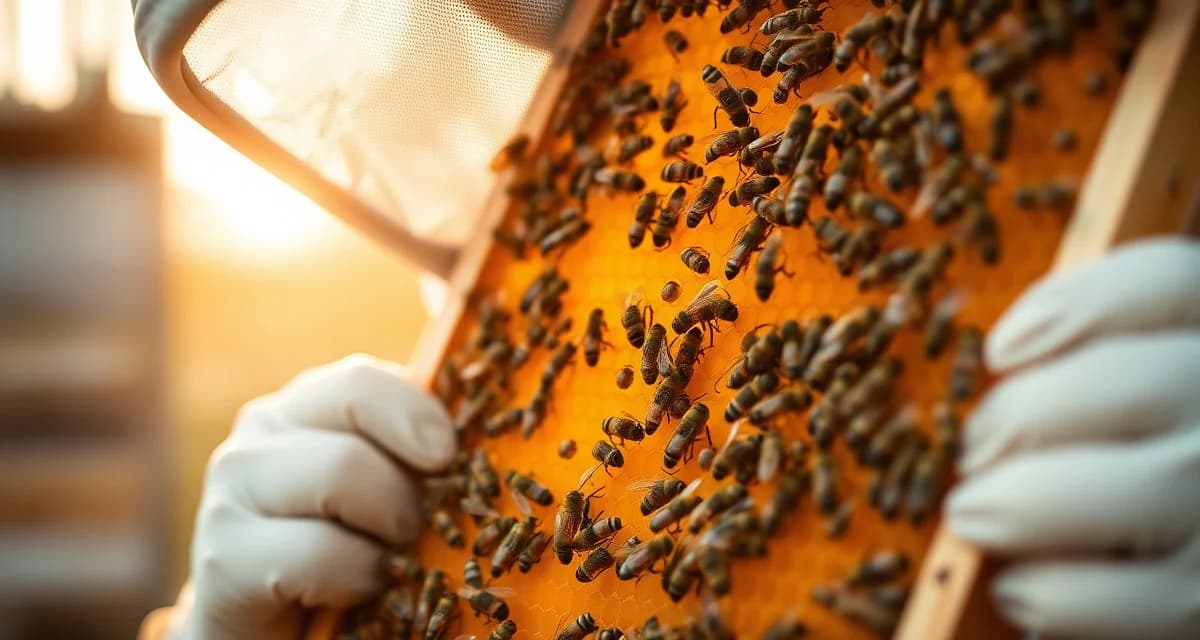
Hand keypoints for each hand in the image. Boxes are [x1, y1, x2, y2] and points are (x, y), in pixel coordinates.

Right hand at [171, 355, 456, 639]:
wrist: (271, 620)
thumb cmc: (346, 540)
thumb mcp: (383, 479)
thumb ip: (415, 442)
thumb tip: (482, 404)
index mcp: (305, 405)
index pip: (360, 382)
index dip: (415, 414)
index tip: (448, 454)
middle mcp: (259, 434)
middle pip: (354, 442)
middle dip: (405, 495)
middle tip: (416, 529)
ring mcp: (231, 492)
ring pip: (338, 480)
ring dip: (385, 533)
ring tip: (390, 560)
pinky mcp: (223, 556)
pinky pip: (315, 554)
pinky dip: (356, 576)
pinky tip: (355, 588)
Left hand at [947, 237, 1199, 638]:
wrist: (1169, 550)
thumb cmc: (1118, 455)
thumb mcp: (1121, 398)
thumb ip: (1079, 370)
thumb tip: (992, 369)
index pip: (1169, 281)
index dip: (1076, 302)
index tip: (999, 351)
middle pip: (1143, 383)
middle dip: (1029, 415)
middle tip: (969, 452)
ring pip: (1155, 484)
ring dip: (1034, 502)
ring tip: (971, 515)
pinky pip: (1157, 597)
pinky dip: (1069, 594)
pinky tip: (1017, 589)